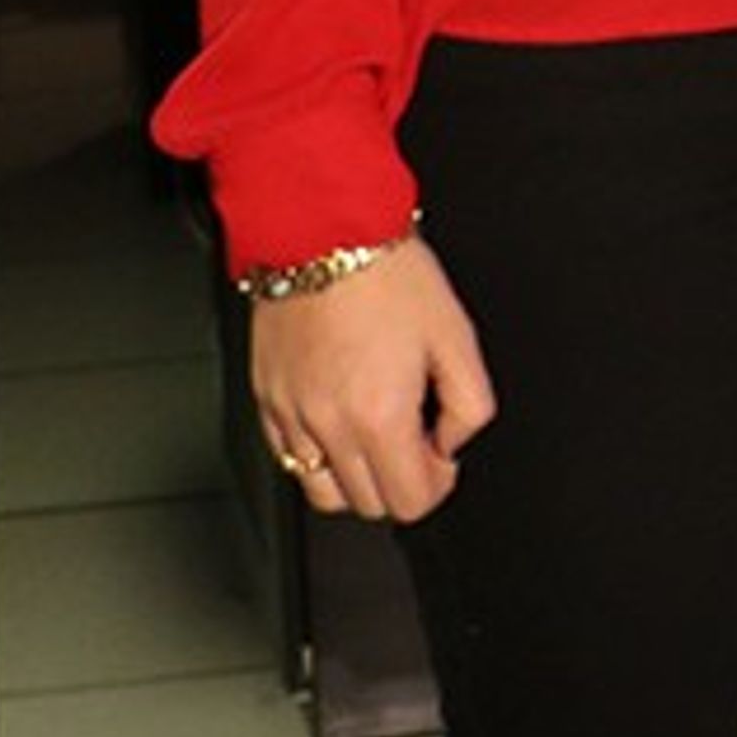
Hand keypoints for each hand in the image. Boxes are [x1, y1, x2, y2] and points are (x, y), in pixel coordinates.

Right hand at [251, 240, 495, 523]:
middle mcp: (329, 425)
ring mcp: (290, 415)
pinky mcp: (267, 399)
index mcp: (380, 415)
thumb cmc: (387, 274)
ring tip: (376, 432)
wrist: (322, 232)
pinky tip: (340, 418)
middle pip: (369, 504)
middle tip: (415, 434)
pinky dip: (318, 454)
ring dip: (358, 476)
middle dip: (401, 480)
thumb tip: (452, 443)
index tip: (442, 453)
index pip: (409, 503)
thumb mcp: (458, 336)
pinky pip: (289, 458)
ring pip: (324, 493)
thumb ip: (470, 406)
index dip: (438, 483)